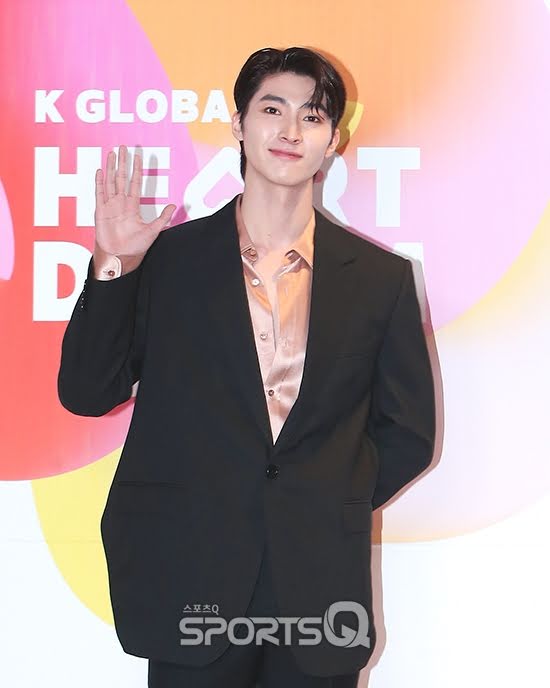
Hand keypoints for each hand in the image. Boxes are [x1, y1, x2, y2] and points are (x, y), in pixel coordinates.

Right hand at [93, 145, 175, 271]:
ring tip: (111, 153)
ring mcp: (110, 206)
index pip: (135, 182)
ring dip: (111, 167)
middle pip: (121, 177)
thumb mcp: (153, 231)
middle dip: (122, 162)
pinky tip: (100, 170)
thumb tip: (174, 206)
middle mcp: (121, 203)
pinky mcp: (100, 211)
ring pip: (110, 181)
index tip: (138, 156)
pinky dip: (99, 182)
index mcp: (133, 206)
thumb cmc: (135, 247)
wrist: (120, 257)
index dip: (136, 169)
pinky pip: (99, 194)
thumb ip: (163, 218)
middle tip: (123, 147)